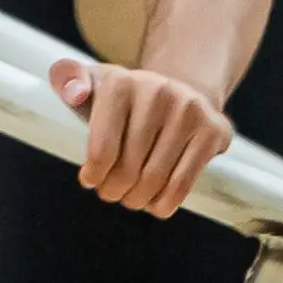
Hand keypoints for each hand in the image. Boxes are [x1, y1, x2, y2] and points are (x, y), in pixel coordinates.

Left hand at [48, 58, 232, 216]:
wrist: (181, 91)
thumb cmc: (127, 100)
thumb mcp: (94, 83)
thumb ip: (68, 78)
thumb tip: (74, 94)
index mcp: (121, 83)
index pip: (102, 148)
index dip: (94, 174)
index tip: (90, 180)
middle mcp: (157, 90)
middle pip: (128, 168)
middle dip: (114, 190)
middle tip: (111, 193)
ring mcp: (189, 109)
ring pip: (155, 179)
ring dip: (138, 200)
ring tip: (131, 198)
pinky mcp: (213, 130)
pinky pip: (183, 184)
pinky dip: (164, 204)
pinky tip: (155, 204)